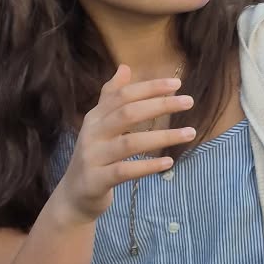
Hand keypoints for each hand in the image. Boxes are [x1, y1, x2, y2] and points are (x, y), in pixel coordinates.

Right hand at [51, 68, 196, 230]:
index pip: (123, 95)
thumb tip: (124, 67)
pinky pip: (125, 171)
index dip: (149, 88)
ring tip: (190, 133)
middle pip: (127, 113)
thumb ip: (111, 97)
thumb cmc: (95, 156)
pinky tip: (168, 162)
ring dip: (163, 136)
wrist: (73, 196)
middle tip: (188, 101)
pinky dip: (147, 166)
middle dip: (159, 105)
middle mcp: (92, 134)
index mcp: (95, 117)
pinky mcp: (97, 180)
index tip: (177, 83)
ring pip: (130, 143)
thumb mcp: (99, 125)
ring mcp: (93, 157)